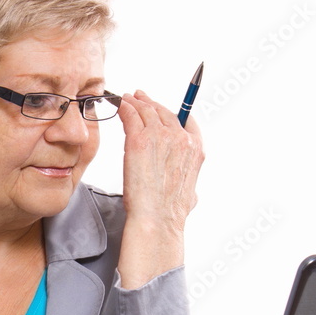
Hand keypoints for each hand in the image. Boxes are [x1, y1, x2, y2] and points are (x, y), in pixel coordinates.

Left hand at [117, 90, 203, 233]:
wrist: (157, 218)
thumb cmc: (170, 212)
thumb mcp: (191, 193)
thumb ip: (188, 181)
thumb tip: (189, 189)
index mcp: (195, 149)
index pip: (186, 120)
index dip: (173, 111)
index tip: (162, 109)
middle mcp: (180, 138)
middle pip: (164, 112)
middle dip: (151, 103)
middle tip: (140, 97)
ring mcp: (160, 136)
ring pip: (146, 111)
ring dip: (136, 102)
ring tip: (128, 98)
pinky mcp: (139, 140)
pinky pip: (131, 116)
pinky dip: (125, 108)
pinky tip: (120, 106)